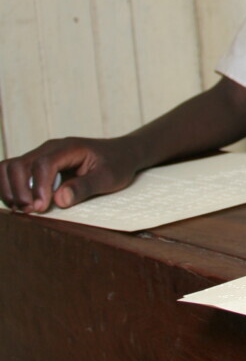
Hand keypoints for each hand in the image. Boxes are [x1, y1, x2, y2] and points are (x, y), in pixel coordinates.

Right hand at [0, 137, 142, 212]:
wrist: (120, 154)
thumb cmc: (116, 164)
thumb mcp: (109, 178)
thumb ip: (85, 187)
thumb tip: (59, 199)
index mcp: (69, 148)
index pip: (43, 164)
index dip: (38, 188)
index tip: (41, 208)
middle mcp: (49, 148)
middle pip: (18, 165)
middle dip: (19, 191)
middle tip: (31, 212)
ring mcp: (40, 155)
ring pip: (9, 167)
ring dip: (9, 190)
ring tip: (23, 209)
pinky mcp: (35, 165)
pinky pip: (11, 173)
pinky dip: (8, 188)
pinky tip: (21, 203)